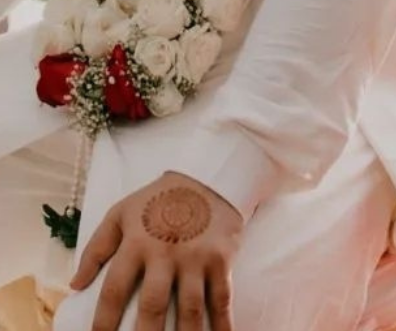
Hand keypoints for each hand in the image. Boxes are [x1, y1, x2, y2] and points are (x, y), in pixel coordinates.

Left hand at [71, 171, 243, 330]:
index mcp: (138, 243)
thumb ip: (96, 248)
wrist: (209, 176)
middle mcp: (167, 253)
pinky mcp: (221, 259)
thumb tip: (75, 286)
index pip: (114, 290)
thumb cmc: (159, 199)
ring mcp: (197, 257)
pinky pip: (222, 298)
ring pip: (190, 308)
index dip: (102, 323)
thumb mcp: (121, 213)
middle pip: (153, 306)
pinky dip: (223, 324)